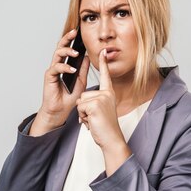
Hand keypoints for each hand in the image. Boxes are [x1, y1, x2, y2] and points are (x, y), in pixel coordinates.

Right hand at [30, 29, 88, 135]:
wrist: (60, 111)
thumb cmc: (69, 98)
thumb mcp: (81, 81)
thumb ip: (83, 69)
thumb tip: (88, 57)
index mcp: (65, 65)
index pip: (68, 49)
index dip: (72, 40)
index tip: (79, 32)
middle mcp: (58, 66)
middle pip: (60, 47)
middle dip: (67, 38)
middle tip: (74, 33)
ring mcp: (53, 70)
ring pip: (57, 54)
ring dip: (66, 51)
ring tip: (76, 53)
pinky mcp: (49, 77)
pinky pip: (56, 68)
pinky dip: (64, 67)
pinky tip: (72, 70)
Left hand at [77, 50, 130, 173]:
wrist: (111, 139)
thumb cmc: (105, 128)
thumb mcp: (101, 111)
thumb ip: (95, 102)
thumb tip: (82, 100)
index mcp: (108, 94)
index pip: (105, 76)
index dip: (104, 64)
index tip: (103, 51)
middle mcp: (106, 94)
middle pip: (83, 95)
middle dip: (83, 109)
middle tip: (95, 118)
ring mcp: (101, 98)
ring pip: (80, 102)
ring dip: (83, 114)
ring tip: (94, 120)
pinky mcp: (95, 105)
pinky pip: (80, 108)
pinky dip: (83, 117)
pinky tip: (92, 122)